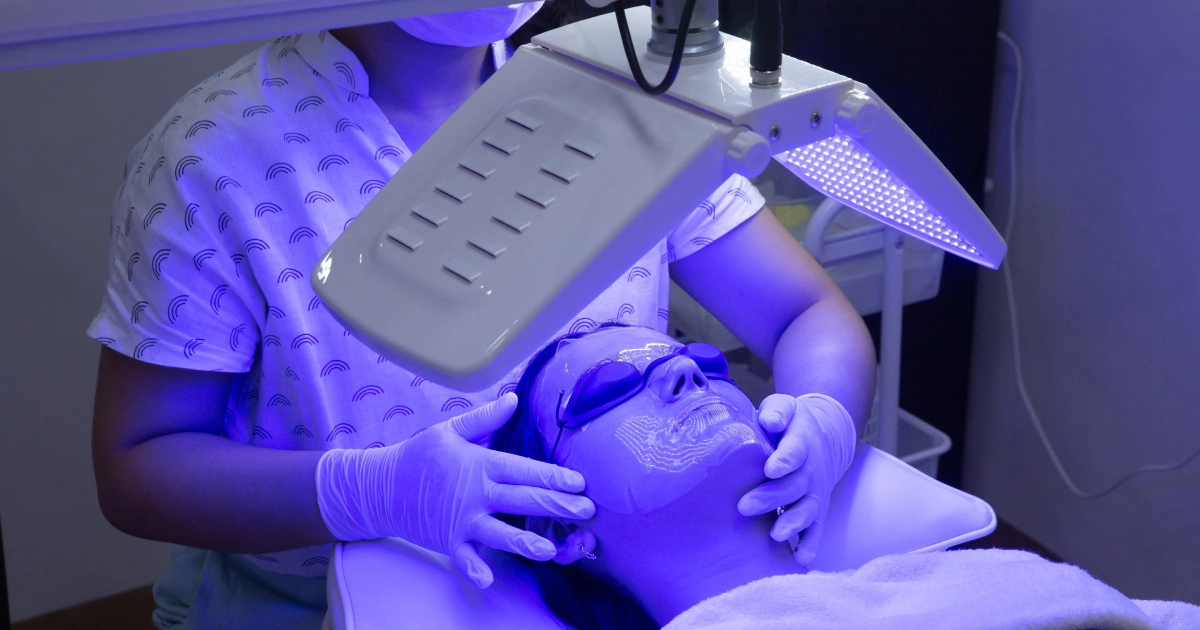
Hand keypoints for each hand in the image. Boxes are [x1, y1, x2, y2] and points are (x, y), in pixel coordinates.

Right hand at [315, 393, 595, 587]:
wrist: (381, 486)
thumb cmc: (420, 455)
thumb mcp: (451, 430)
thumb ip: (486, 419)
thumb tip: (514, 398)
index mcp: (480, 464)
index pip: (524, 469)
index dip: (554, 476)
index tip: (580, 483)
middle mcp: (476, 493)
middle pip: (522, 500)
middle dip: (557, 506)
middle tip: (586, 512)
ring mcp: (462, 519)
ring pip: (500, 533)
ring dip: (526, 542)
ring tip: (551, 550)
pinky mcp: (448, 541)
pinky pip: (464, 558)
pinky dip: (475, 568)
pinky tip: (489, 579)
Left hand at [737, 393, 855, 565]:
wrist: (821, 439)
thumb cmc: (791, 425)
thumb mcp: (785, 407)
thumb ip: (776, 411)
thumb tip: (769, 420)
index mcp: (801, 442)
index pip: (795, 451)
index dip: (785, 460)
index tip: (770, 469)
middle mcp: (811, 471)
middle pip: (795, 485)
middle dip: (772, 497)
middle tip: (744, 506)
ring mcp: (814, 493)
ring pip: (807, 510)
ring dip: (792, 523)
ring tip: (775, 534)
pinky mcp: (815, 511)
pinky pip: (816, 530)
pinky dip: (810, 545)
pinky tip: (800, 559)